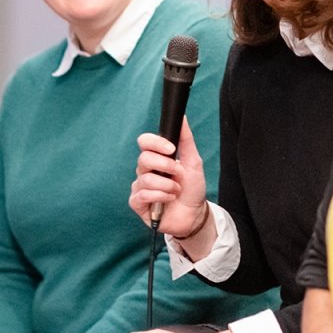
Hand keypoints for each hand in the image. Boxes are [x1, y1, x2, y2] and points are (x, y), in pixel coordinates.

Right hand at [130, 120, 208, 237]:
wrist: (195, 214)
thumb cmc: (192, 189)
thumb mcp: (194, 162)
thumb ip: (186, 140)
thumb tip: (182, 118)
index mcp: (156, 158)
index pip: (144, 142)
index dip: (156, 143)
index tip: (171, 149)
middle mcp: (145, 171)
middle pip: (144, 158)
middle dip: (166, 166)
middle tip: (178, 174)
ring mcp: (140, 187)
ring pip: (146, 179)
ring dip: (167, 186)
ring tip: (176, 191)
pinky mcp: (137, 203)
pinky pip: (142, 195)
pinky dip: (159, 197)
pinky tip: (169, 200)